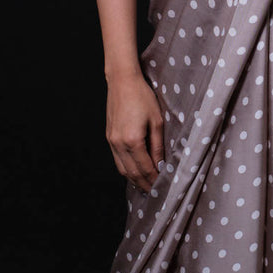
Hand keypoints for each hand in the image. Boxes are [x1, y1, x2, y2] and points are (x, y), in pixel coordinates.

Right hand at [105, 68, 165, 191]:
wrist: (122, 81)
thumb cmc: (142, 97)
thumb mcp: (157, 121)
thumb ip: (158, 146)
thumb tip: (161, 164)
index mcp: (132, 140)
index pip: (145, 168)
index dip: (154, 179)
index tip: (163, 186)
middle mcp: (119, 143)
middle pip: (132, 173)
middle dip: (144, 184)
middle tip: (156, 191)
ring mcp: (111, 141)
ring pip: (122, 169)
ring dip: (134, 180)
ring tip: (146, 185)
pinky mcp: (109, 137)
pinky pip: (117, 160)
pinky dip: (126, 170)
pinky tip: (134, 172)